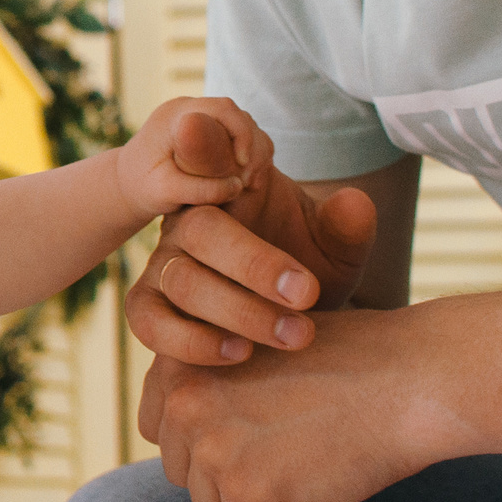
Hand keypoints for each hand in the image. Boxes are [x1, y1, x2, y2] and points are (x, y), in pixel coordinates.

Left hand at [113, 97, 268, 218]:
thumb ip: (199, 189)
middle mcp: (188, 109)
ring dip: (255, 152)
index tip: (243, 166)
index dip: (242, 134)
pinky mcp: (207, 130)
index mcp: (175, 115)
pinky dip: (250, 156)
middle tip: (249, 181)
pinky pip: (239, 135)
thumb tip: (237, 186)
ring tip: (250, 185)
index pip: (222, 108)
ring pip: (243, 124)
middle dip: (252, 146)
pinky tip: (247, 181)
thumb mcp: (165, 192)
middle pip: (237, 114)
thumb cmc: (142, 188)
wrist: (126, 185)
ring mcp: (199, 117)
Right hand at [127, 119, 377, 369]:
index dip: (207, 148)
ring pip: (182, 280)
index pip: (207, 152)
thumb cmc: (307, 269)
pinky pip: (149, 322)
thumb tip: (353, 202)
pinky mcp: (148, 308)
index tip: (243, 166)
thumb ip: (344, 227)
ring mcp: (163, 264)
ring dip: (241, 311)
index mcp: (227, 188)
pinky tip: (241, 353)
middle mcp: (188, 221)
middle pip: (202, 229)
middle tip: (308, 293)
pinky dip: (191, 342)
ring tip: (296, 335)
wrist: (285, 318)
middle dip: (255, 264)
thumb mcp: (334, 246)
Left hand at [146, 306, 451, 501]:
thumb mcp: (259, 346)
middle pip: (182, 471)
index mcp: (181, 363)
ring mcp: (213, 451)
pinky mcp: (250, 493)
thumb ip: (214, 383)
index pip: (158, 427)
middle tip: (284, 448)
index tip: (240, 433)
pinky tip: (315, 480)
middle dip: (226, 471)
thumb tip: (187, 435)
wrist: (409, 378)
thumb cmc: (348, 359)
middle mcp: (184, 405)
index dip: (200, 437)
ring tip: (303, 459)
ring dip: (252, 497)